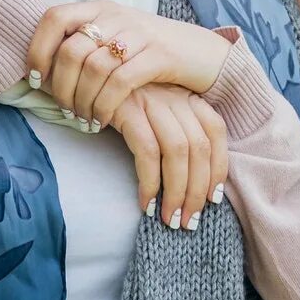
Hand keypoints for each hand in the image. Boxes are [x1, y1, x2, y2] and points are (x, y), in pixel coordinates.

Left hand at [28, 0, 233, 128]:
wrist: (202, 54)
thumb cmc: (150, 54)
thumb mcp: (115, 39)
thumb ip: (84, 46)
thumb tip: (42, 72)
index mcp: (100, 8)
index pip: (55, 17)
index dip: (38, 48)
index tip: (35, 79)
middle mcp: (116, 15)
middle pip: (71, 50)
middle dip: (61, 87)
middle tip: (65, 110)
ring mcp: (139, 33)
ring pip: (93, 68)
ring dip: (82, 101)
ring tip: (84, 119)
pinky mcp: (159, 55)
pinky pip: (119, 83)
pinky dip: (105, 105)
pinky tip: (103, 120)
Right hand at [109, 83, 228, 229]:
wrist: (81, 77)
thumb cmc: (118, 102)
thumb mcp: (153, 110)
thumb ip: (174, 131)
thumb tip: (193, 180)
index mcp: (186, 94)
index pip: (215, 131)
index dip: (219, 166)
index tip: (212, 198)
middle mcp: (173, 94)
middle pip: (199, 146)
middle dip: (197, 190)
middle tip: (189, 222)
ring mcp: (151, 100)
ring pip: (177, 152)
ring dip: (177, 192)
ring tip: (170, 219)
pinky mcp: (127, 108)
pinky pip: (147, 151)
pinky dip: (150, 182)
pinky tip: (146, 203)